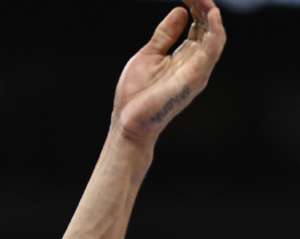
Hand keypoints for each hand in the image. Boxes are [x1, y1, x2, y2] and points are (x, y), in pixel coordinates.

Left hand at [112, 0, 226, 145]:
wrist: (128, 122)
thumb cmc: (137, 94)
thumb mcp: (149, 55)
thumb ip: (165, 35)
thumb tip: (180, 10)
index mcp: (185, 56)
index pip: (199, 26)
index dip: (196, 7)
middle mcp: (196, 62)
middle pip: (208, 27)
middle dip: (204, 6)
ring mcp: (198, 70)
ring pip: (215, 36)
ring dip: (211, 13)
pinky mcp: (195, 77)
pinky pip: (212, 51)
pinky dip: (215, 31)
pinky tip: (211, 14)